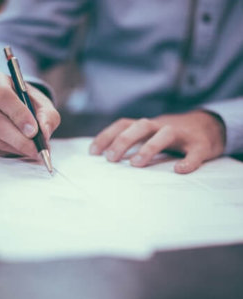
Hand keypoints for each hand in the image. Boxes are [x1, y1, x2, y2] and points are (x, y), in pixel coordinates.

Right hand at [0, 71, 60, 157]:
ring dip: (17, 148)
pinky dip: (8, 152)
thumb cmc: (30, 105)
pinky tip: (20, 148)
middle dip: (20, 140)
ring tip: (33, 150)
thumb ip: (47, 117)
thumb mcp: (44, 106)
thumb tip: (44, 133)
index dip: (19, 115)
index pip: (3, 96)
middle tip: (37, 150)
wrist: (16, 110)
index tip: (34, 131)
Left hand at [90, 111, 225, 173]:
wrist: (209, 126)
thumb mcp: (151, 134)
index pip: (123, 124)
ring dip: (149, 147)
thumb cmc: (172, 135)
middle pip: (141, 126)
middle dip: (123, 140)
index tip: (93, 152)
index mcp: (148, 125)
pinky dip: (188, 161)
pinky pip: (195, 152)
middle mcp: (162, 126)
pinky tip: (180, 170)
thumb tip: (107, 157)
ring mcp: (182, 134)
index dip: (107, 136)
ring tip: (136, 164)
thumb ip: (134, 141)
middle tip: (110, 159)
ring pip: (166, 134)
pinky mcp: (201, 145)